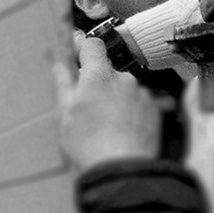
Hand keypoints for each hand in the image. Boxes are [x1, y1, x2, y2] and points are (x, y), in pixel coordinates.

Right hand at [54, 33, 161, 169]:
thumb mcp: (65, 113)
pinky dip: (128, 113)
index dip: (82, 45)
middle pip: (107, 72)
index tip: (75, 47)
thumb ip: (63, 84)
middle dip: (96, 84)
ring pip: (123, 90)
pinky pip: (137, 104)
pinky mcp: (154, 110)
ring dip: (114, 100)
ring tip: (103, 126)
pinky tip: (119, 131)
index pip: (92, 46)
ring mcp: (142, 94)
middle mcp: (124, 80)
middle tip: (85, 108)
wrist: (121, 167)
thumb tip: (59, 64)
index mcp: (99, 76)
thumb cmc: (88, 142)